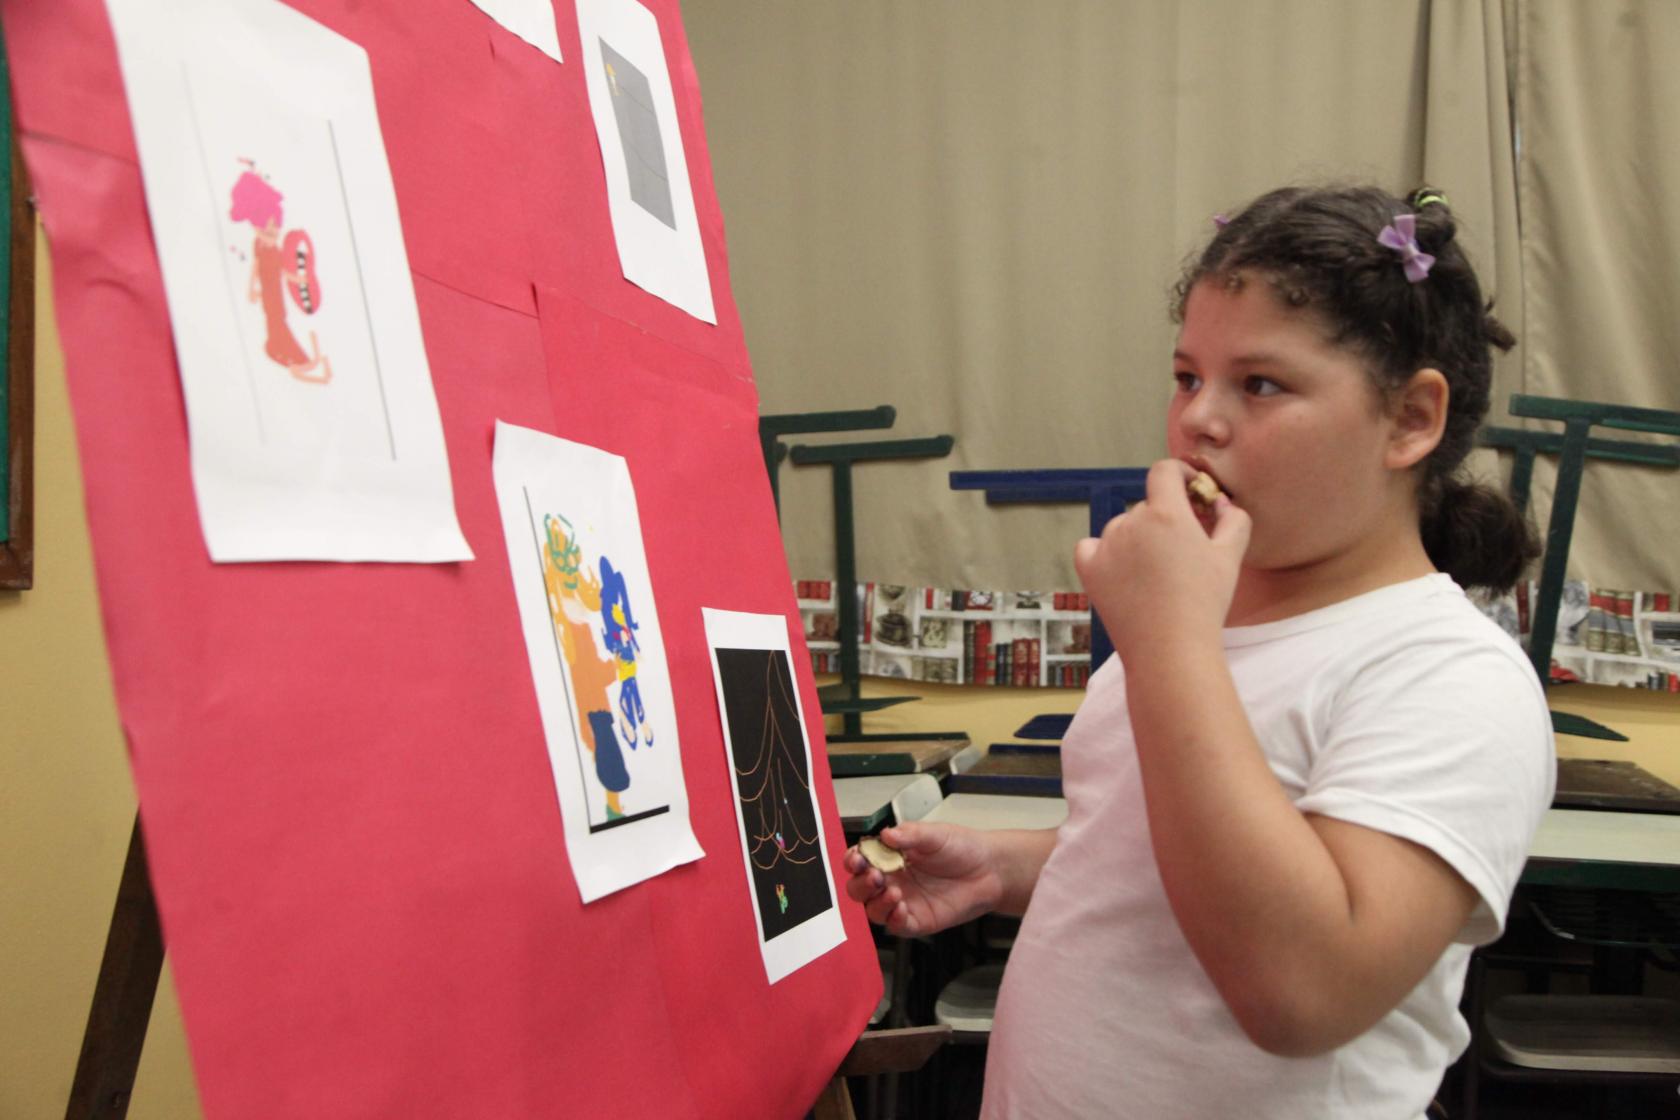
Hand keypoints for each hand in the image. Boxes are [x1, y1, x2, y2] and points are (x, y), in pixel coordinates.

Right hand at [843, 822, 1000, 935]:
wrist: (989, 869)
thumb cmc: (960, 848)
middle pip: (859, 889)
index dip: (853, 861)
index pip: (860, 861)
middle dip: (860, 884)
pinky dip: (893, 919)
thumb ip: (910, 834)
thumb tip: (886, 834)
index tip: (858, 859)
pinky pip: (896, 926)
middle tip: (875, 876)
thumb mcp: (934, 834)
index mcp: (889, 857)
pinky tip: (901, 908)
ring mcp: (902, 902)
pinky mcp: (917, 921)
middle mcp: (891, 880)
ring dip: (876, 903)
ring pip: (873, 910)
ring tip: (893, 892)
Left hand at [1073, 459, 1249, 660]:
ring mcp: (1105, 546)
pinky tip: (1120, 571)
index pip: (1164, 471)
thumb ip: (1233, 519)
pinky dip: (1103, 553)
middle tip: (1180, 549)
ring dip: (1136, 538)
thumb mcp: (1230, 557)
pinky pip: (1090, 547)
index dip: (1179, 474)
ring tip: (1155, 573)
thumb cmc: (1204, 602)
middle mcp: (1130, 522)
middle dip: (1164, 519)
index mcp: (1166, 513)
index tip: (1189, 488)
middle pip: (1146, 507)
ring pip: (1121, 528)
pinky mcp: (1088, 570)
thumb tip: (1220, 501)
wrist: (1170, 649)